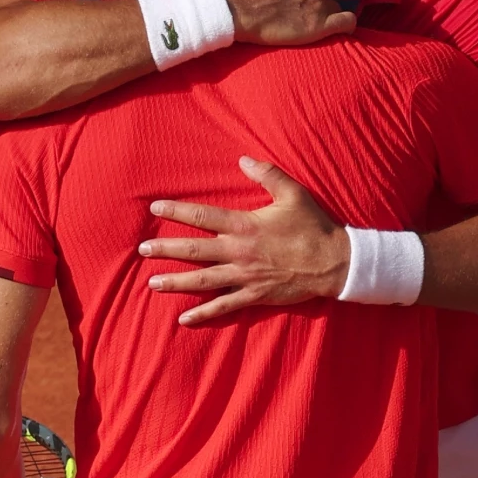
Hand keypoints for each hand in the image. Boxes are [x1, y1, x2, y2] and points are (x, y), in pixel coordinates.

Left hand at [139, 156, 351, 324]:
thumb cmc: (313, 227)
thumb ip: (267, 173)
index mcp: (245, 225)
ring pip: (202, 280)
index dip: (176, 211)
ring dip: (176, 282)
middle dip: (166, 249)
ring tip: (152, 283)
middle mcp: (239, 252)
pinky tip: (183, 319)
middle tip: (143, 249)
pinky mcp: (254, 295)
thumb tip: (243, 158)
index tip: (155, 208)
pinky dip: (203, 313)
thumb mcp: (293, 193)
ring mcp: (245, 276)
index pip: (202, 216)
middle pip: (194, 251)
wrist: (334, 263)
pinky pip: (224, 306)